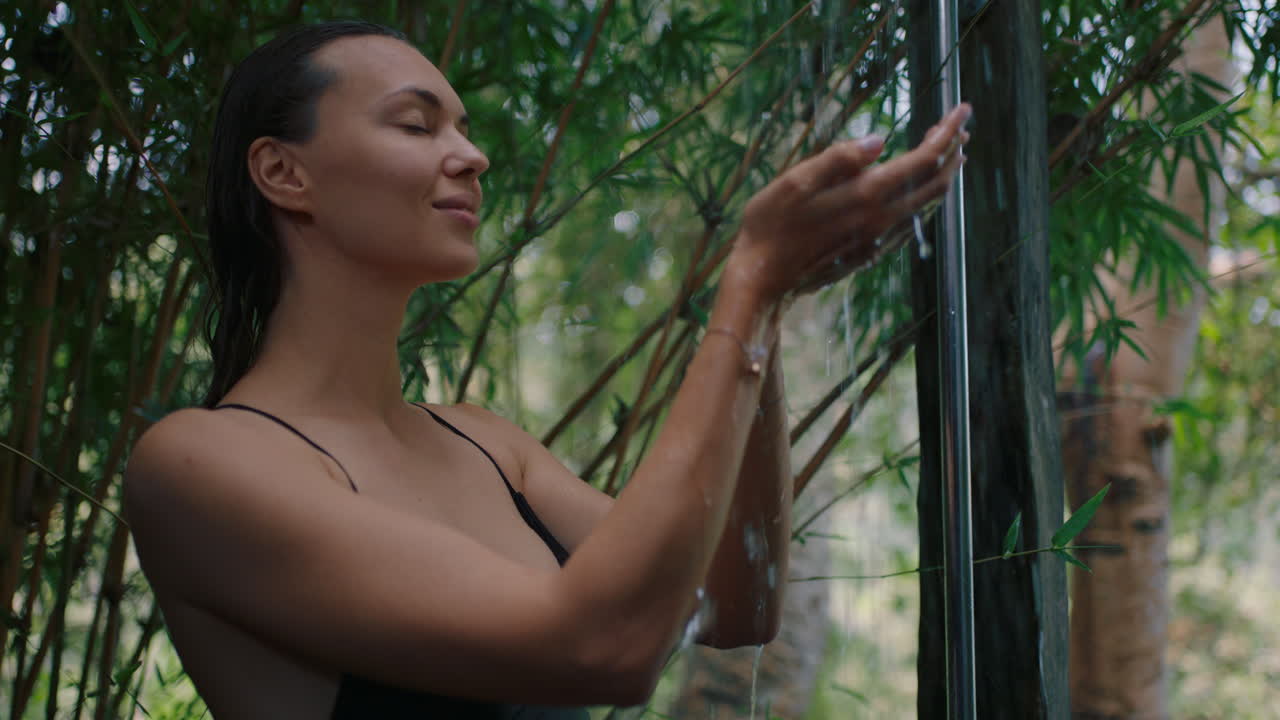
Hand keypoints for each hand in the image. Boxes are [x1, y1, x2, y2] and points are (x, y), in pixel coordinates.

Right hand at [726, 104, 970, 302]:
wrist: (761, 277)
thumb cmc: (770, 225)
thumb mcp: (795, 181)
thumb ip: (839, 159)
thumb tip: (879, 141)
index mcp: (865, 195)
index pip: (923, 159)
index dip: (947, 132)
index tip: (962, 108)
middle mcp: (880, 219)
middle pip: (934, 183)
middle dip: (952, 152)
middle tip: (960, 127)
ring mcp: (876, 238)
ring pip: (926, 205)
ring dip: (943, 176)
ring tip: (949, 154)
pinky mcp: (868, 251)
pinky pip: (911, 222)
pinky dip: (925, 200)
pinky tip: (919, 193)